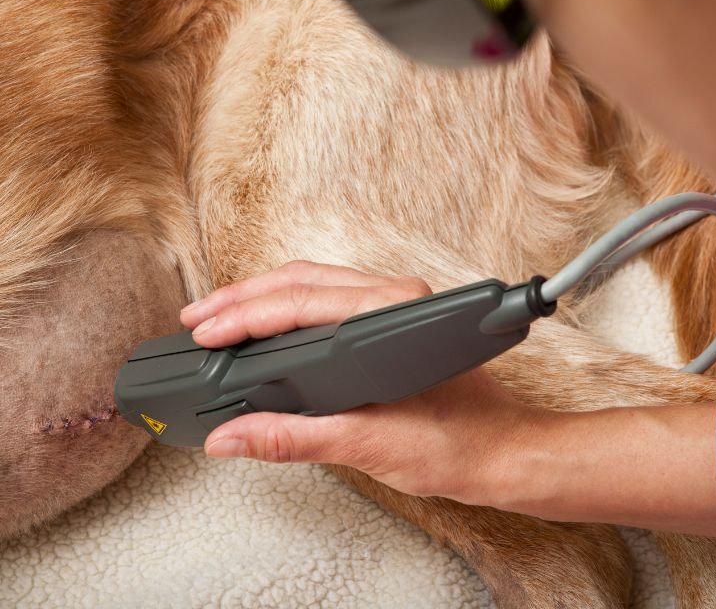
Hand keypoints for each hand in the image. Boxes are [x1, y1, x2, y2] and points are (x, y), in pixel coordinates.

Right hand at [179, 261, 537, 503]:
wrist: (503, 451)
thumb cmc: (458, 442)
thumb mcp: (369, 445)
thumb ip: (294, 438)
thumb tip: (233, 437)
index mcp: (393, 314)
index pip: (302, 303)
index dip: (246, 316)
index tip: (206, 334)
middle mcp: (394, 297)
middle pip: (302, 280)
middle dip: (242, 297)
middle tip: (197, 318)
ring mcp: (392, 304)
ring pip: (313, 283)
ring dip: (261, 297)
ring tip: (218, 317)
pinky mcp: (388, 320)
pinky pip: (327, 299)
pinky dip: (286, 308)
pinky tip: (265, 325)